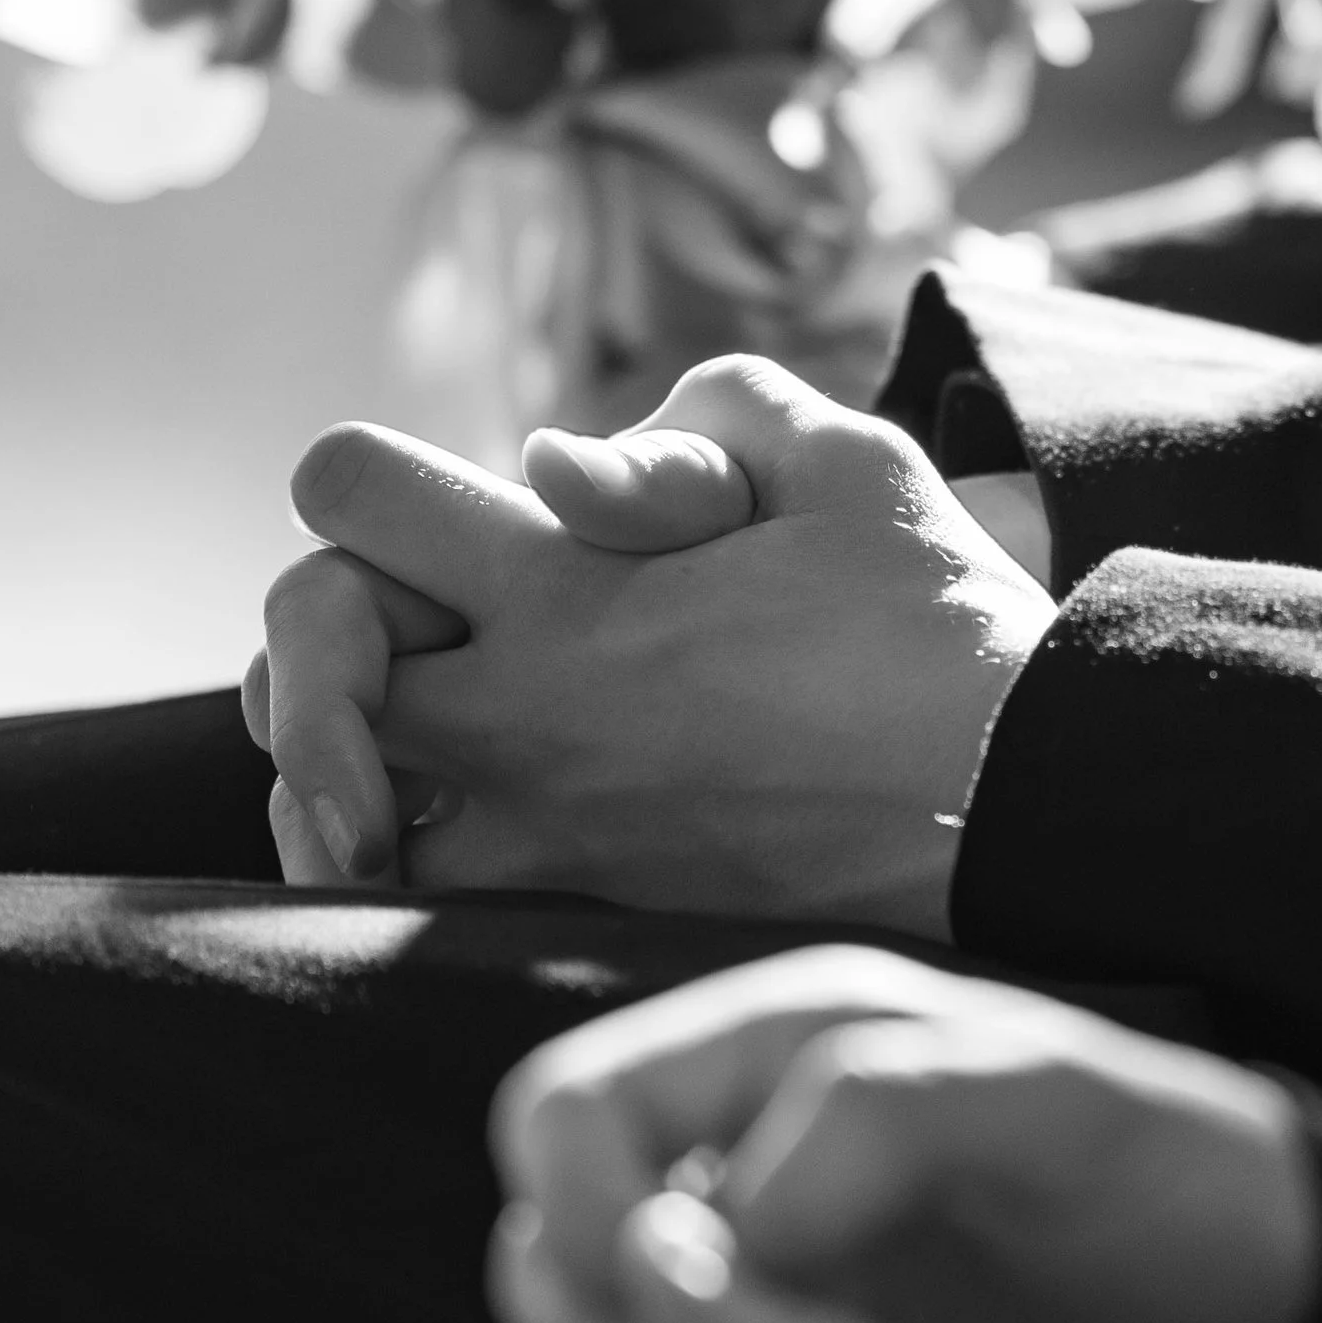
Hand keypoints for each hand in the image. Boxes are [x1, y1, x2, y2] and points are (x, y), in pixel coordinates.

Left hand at [247, 360, 1055, 928]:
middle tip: (426, 626)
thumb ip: (696, 416)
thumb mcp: (847, 458)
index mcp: (570, 582)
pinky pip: (420, 898)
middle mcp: (527, 714)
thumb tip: (558, 465)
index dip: (370, 480)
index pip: (341, 492)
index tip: (447, 512)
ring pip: (326, 806)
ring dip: (345, 759)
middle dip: (336, 627)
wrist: (1025, 804)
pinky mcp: (589, 905)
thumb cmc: (943, 625)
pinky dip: (404, 858)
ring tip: (420, 733)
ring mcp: (548, 826)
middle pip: (296, 653)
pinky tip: (456, 824)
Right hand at [491, 947, 1321, 1322]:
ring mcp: (776, 1301)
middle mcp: (751, 1171)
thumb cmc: (1190, 1187)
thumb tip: (718, 1227)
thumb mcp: (1055, 1105)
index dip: (581, 1202)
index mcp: (782, 1059)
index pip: (567, 1114)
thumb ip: (881, 1115)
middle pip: (552, 1245)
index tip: (673, 1294)